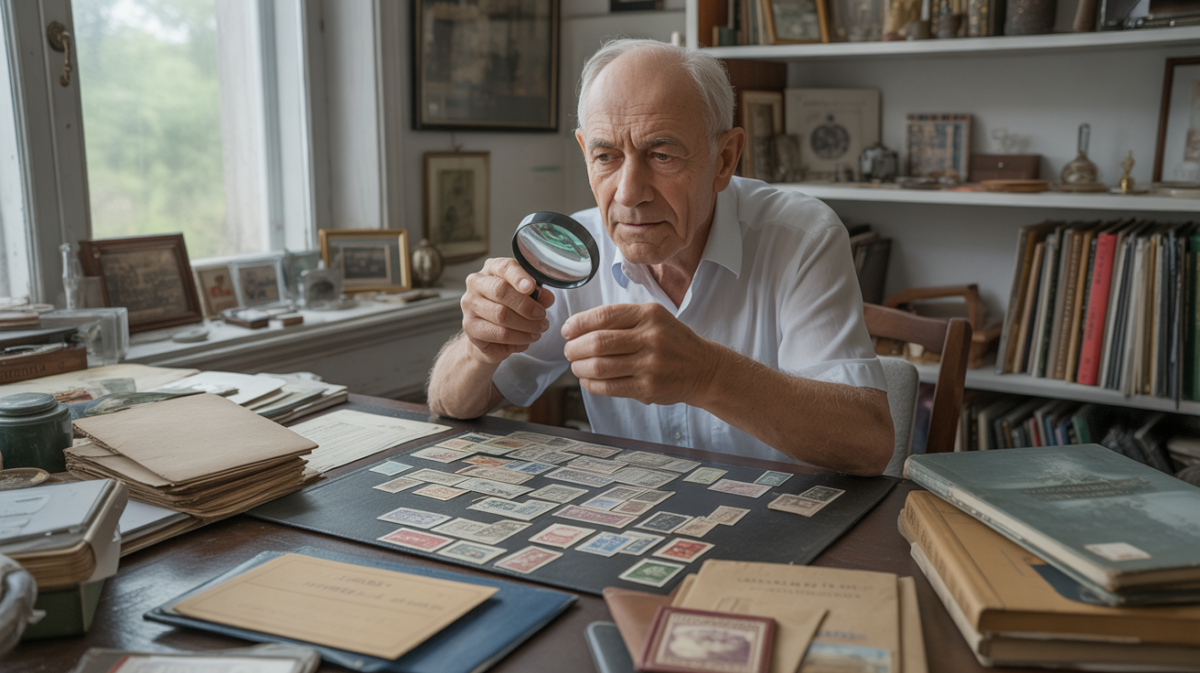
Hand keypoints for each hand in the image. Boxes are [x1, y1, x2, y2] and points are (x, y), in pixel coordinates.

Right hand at [461, 258, 553, 363]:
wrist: (491, 336)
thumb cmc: (511, 309)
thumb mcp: (528, 298)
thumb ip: (538, 295)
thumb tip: (547, 297)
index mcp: (492, 269)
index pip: (504, 267)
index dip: (519, 276)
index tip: (531, 287)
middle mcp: (476, 283)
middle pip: (501, 291)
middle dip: (526, 305)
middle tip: (542, 315)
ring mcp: (470, 305)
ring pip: (501, 315)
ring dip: (526, 324)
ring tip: (540, 329)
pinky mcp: (470, 327)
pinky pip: (499, 333)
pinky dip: (519, 337)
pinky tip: (529, 338)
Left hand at [562, 303, 719, 405]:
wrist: (704, 368)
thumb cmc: (672, 342)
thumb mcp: (654, 318)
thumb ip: (621, 319)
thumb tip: (577, 327)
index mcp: (649, 314)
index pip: (603, 316)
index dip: (578, 324)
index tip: (568, 330)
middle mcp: (650, 337)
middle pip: (597, 342)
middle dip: (574, 348)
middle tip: (569, 351)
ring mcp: (650, 364)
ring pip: (600, 366)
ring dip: (580, 367)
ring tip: (577, 366)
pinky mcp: (648, 388)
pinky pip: (609, 387)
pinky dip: (591, 384)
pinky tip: (588, 380)